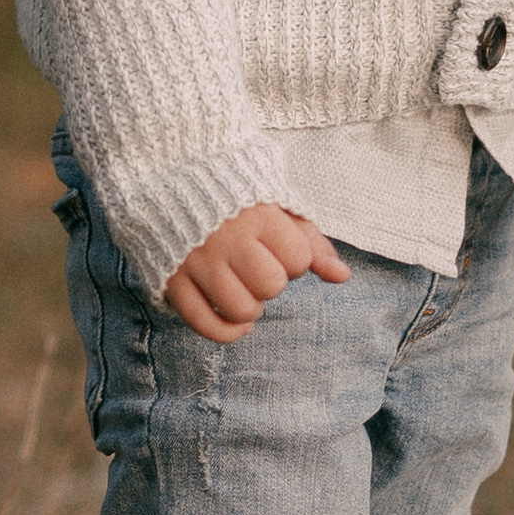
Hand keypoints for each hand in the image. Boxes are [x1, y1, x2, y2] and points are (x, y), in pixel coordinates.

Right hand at [163, 201, 348, 341]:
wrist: (171, 183)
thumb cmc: (236, 200)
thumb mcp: (278, 209)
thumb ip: (312, 242)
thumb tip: (342, 276)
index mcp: (257, 216)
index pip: (298, 260)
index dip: (295, 261)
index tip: (277, 249)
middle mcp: (226, 239)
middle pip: (270, 287)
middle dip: (272, 285)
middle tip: (259, 269)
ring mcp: (196, 262)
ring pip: (239, 309)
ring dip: (250, 309)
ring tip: (245, 290)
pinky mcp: (173, 280)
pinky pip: (203, 323)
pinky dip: (225, 332)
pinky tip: (238, 325)